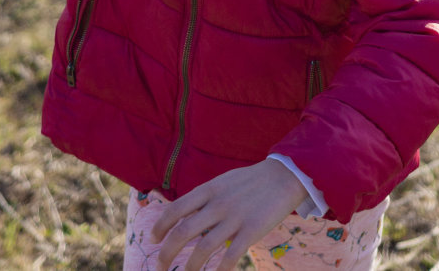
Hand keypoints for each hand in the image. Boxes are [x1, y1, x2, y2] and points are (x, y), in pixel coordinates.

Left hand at [151, 159, 307, 270]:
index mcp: (208, 189)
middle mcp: (217, 204)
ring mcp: (235, 218)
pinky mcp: (252, 231)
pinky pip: (230, 257)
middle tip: (159, 266)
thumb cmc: (251, 181)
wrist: (285, 176)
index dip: (160, 227)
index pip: (175, 210)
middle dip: (166, 254)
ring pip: (203, 249)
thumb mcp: (222, 182)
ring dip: (189, 267)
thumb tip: (184, 216)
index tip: (153, 240)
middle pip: (182, 233)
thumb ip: (204, 198)